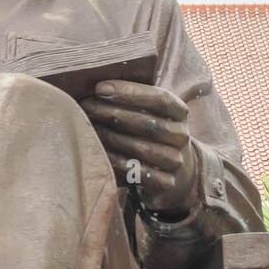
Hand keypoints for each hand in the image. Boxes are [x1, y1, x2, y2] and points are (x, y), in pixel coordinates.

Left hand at [81, 80, 198, 216]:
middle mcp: (181, 136)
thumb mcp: (152, 113)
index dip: (130, 92)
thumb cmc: (153, 133)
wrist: (176, 171)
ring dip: (112, 137)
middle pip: (147, 122)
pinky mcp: (167, 183)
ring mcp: (176, 160)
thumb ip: (134, 98)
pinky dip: (117, 162)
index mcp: (180, 112)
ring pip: (142, 147)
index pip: (160, 98)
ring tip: (89, 129)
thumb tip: (99, 85)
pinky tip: (100, 153)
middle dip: (113, 113)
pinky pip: (139, 172)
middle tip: (87, 107)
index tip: (100, 88)